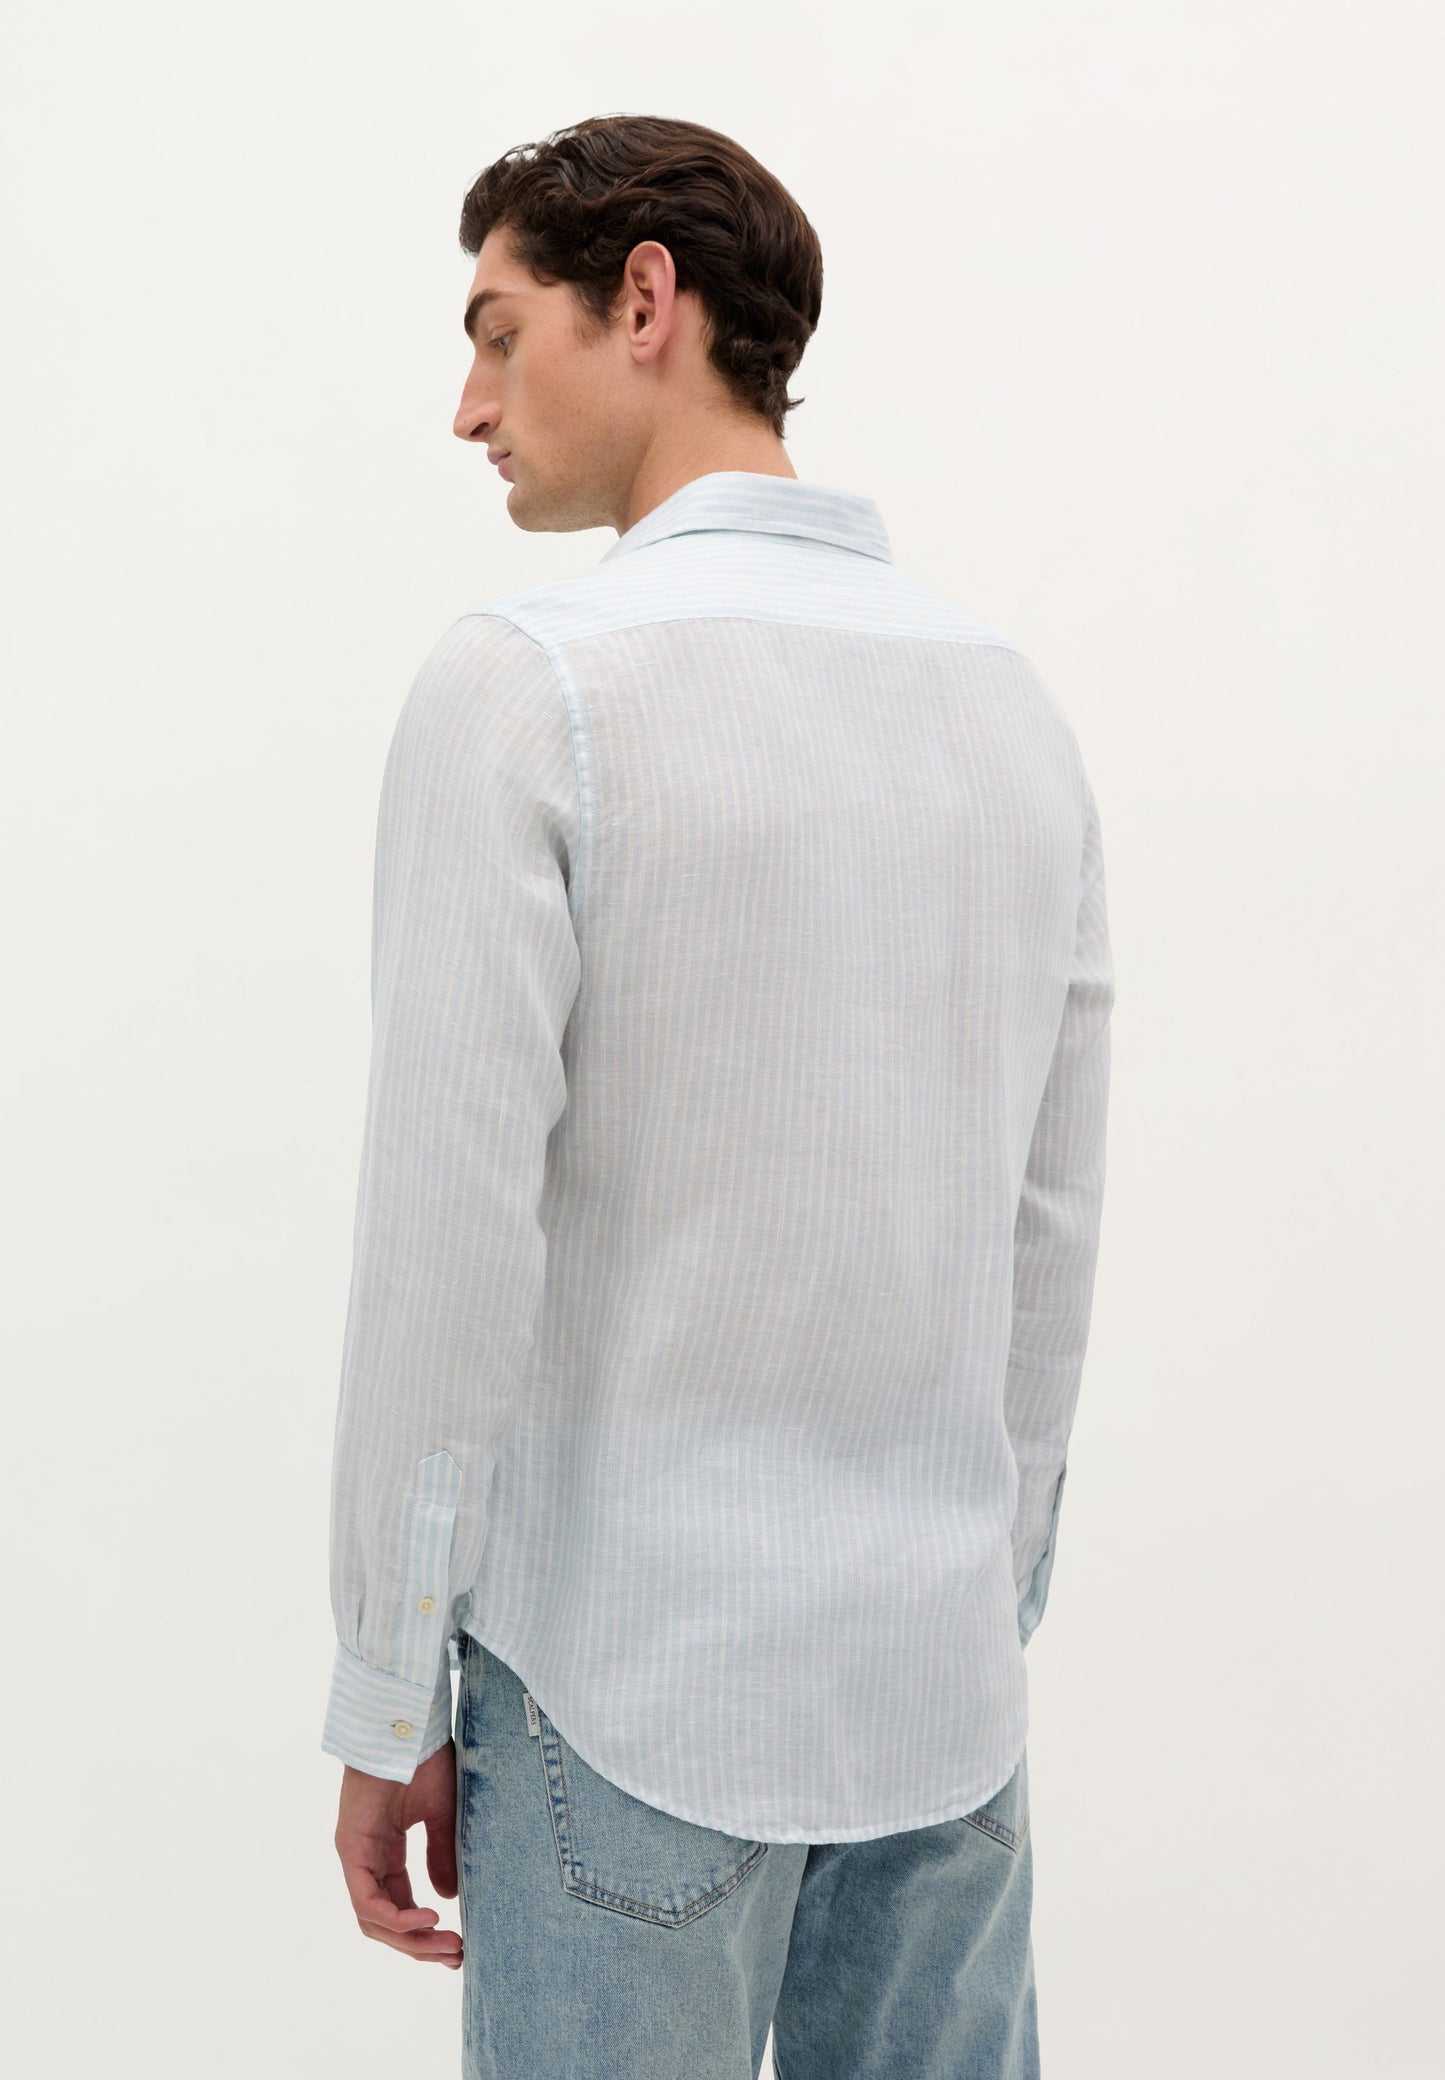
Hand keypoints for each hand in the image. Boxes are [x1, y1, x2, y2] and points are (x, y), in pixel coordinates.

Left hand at [333, 1738, 462, 1966]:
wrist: (408, 1724)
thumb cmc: (424, 1758)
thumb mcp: (441, 1814)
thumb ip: (441, 1855)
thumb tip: (447, 1899)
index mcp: (384, 1849)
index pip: (398, 1904)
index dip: (425, 1931)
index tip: (458, 1944)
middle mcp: (365, 1858)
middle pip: (385, 1921)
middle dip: (420, 1945)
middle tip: (456, 1957)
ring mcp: (355, 1854)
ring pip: (374, 1919)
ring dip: (411, 1940)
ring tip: (448, 1945)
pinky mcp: (350, 1848)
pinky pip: (368, 1901)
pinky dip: (397, 1918)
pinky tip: (429, 1920)